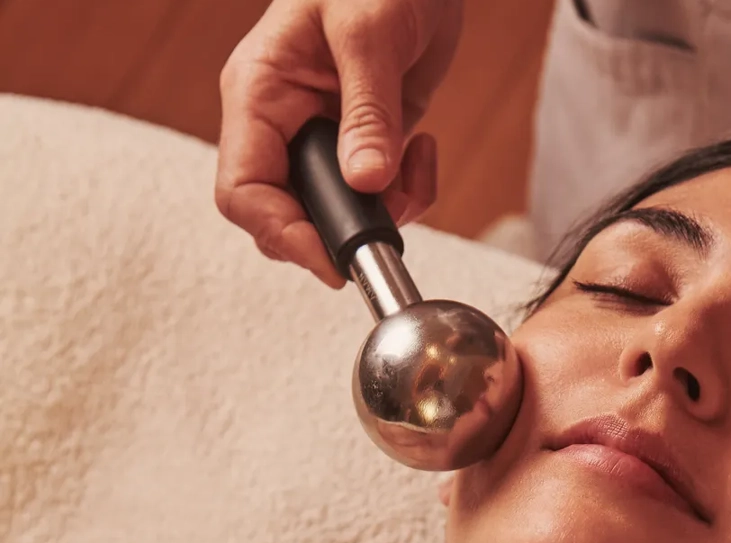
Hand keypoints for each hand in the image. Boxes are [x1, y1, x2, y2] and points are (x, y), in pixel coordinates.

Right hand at [216, 0, 462, 286]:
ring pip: (337, 216)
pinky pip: (379, 199)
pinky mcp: (366, 146)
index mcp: (261, 94)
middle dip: (339, 232)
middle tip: (387, 226)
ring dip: (386, 214)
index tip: (330, 259)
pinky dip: (409, 194)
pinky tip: (425, 148)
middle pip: (284, 215)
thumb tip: (367, 182)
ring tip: (417, 165)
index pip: (243, 189)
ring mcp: (325, 140)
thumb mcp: (371, 33)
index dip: (280, 234)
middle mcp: (285, 124)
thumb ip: (369, 112)